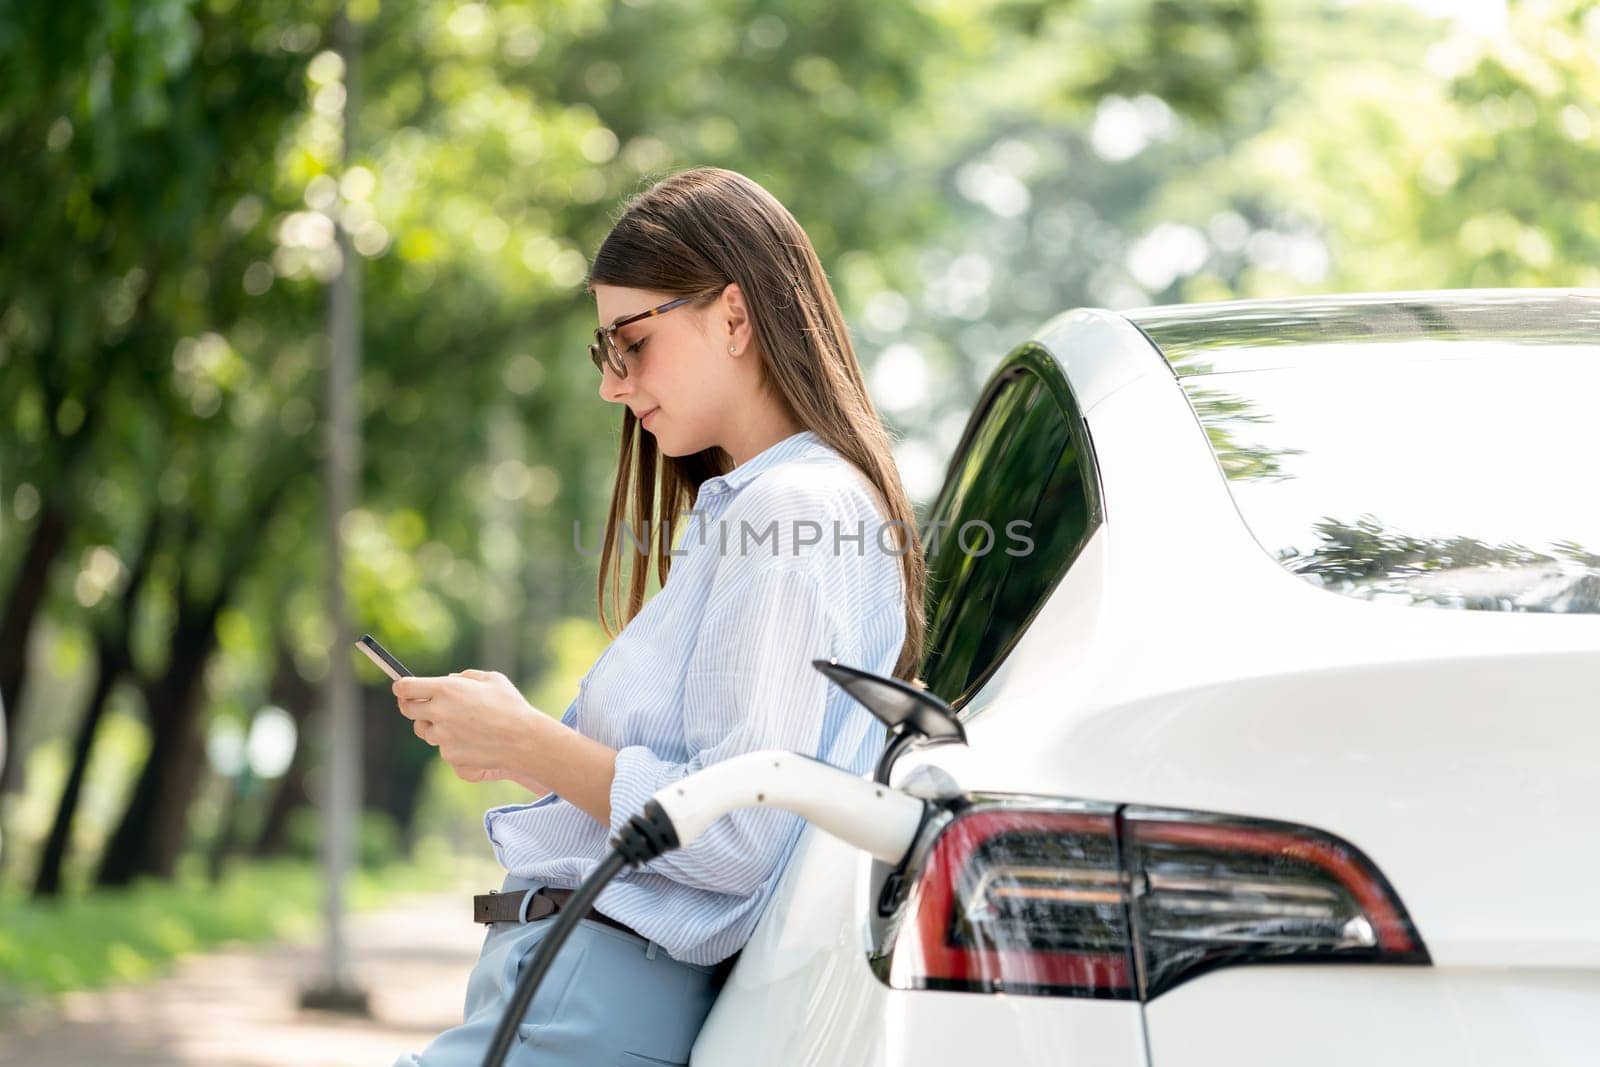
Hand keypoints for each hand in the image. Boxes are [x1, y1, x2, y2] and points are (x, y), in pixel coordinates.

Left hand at [392, 668, 551, 791]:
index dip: (401, 686)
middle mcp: (438, 711)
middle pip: (407, 709)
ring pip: (425, 730)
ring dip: (434, 725)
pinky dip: (451, 743)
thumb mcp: (493, 679)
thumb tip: (449, 679)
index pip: (405, 687)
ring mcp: (442, 735)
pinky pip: (442, 747)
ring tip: (459, 723)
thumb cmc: (511, 706)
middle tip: (423, 705)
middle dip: (412, 706)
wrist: (523, 740)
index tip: (402, 688)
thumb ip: (466, 676)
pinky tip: (472, 739)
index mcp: (446, 689)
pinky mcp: (449, 754)